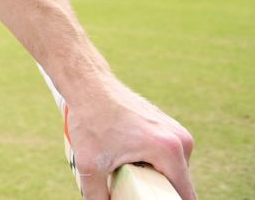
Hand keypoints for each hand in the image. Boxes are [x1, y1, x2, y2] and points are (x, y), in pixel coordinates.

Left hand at [65, 77, 194, 199]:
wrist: (88, 84)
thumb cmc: (89, 120)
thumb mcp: (90, 164)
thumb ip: (98, 196)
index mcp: (169, 150)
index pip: (184, 194)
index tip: (149, 199)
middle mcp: (180, 139)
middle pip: (177, 182)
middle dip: (157, 190)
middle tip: (130, 184)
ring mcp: (176, 131)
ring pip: (172, 169)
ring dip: (154, 176)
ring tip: (126, 169)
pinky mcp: (168, 126)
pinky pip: (166, 155)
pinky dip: (152, 162)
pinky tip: (129, 158)